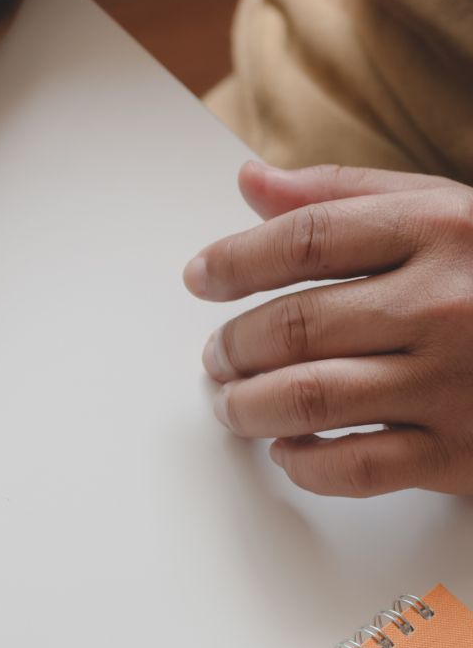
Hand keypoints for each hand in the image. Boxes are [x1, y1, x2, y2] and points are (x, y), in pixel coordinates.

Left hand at [188, 161, 472, 495]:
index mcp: (444, 231)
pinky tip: (292, 448)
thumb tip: (251, 181)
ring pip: (306, 397)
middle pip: (294, 325)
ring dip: (247, 406)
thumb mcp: (449, 214)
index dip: (233, 261)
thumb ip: (346, 196)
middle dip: (233, 347)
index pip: (302, 239)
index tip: (201, 279)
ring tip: (235, 403)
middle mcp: (447, 304)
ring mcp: (455, 382)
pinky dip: (302, 462)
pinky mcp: (462, 453)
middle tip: (218, 356)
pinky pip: (352, 467)